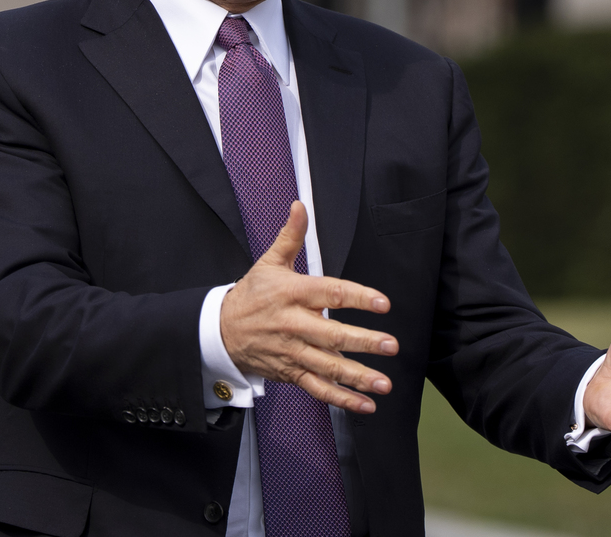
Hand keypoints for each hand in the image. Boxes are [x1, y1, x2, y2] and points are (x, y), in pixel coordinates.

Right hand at [220, 201, 397, 413]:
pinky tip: (366, 405)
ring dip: (358, 378)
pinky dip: (342, 400)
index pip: (330, 293)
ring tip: (384, 384)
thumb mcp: (268, 262)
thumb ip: (290, 236)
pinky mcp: (290, 373)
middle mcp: (293, 324)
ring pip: (328, 367)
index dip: (358, 297)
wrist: (218, 331)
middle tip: (391, 345)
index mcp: (292, 293)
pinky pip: (318, 388)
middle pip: (332, 334)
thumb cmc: (251, 295)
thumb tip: (300, 206)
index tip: (383, 303)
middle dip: (364, 342)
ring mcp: (292, 352)